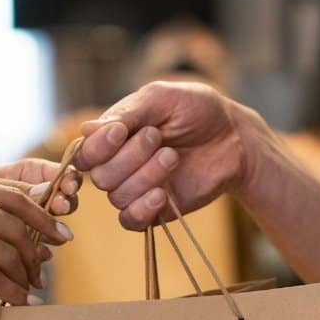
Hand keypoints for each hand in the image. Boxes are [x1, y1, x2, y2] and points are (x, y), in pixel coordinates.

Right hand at [0, 161, 80, 304]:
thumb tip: (15, 221)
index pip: (17, 192)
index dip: (46, 212)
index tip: (61, 229)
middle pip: (19, 222)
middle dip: (40, 245)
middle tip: (49, 264)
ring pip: (8, 252)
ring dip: (26, 273)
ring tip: (32, 286)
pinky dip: (12, 292)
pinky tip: (20, 301)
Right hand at [74, 81, 263, 229]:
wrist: (234, 137)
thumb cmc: (197, 110)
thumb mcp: (161, 98)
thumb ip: (126, 113)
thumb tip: (86, 130)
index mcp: (113, 137)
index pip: (85, 153)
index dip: (98, 147)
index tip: (121, 131)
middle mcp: (119, 165)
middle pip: (100, 176)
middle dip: (130, 156)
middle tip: (158, 136)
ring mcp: (136, 189)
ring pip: (118, 196)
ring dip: (145, 175)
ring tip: (172, 156)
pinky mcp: (155, 210)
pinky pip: (131, 221)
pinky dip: (142, 209)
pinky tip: (161, 193)